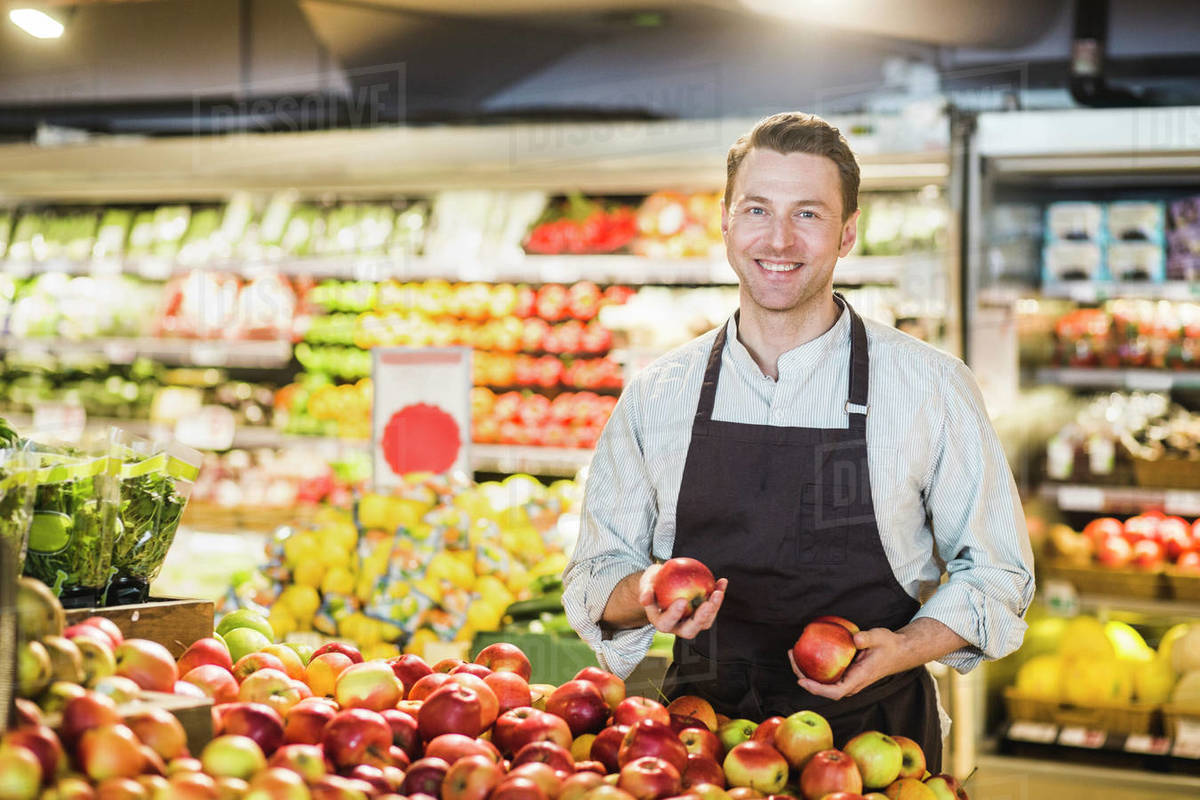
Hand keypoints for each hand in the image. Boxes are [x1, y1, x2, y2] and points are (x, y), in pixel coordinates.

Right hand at [637, 564, 727, 638]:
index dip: (674, 615)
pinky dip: (718, 595)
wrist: (664, 583)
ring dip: (714, 608)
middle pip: (690, 630)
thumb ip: (645, 590)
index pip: (666, 623)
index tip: (682, 600)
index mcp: (662, 622)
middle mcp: (677, 627)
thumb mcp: (646, 583)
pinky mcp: (703, 614)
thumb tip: (644, 599)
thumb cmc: (653, 583)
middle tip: (707, 604)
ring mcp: (692, 622)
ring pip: (705, 622)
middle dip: (700, 619)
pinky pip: (712, 607)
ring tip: (718, 591)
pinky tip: (722, 582)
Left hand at [787, 627, 907, 699]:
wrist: (899, 651)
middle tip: (792, 657)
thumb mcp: (880, 637)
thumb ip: (867, 638)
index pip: (835, 692)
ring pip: (824, 683)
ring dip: (806, 672)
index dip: (817, 690)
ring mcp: (848, 680)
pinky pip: (827, 675)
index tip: (802, 680)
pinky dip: (814, 667)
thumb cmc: (889, 645)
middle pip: (824, 689)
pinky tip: (805, 653)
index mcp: (859, 679)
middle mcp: (852, 684)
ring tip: (793, 654)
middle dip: (804, 677)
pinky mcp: (846, 674)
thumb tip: (854, 638)